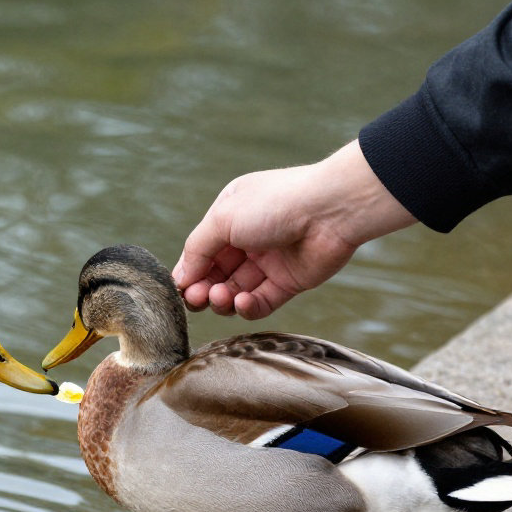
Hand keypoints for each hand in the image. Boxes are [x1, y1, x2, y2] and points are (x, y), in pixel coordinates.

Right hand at [172, 140, 416, 318]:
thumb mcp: (223, 219)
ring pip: (235, 290)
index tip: (181, 289)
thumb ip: (197, 249)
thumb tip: (180, 280)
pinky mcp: (289, 282)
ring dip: (223, 299)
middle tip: (197, 299)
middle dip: (202, 289)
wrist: (331, 211)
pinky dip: (248, 307)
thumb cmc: (275, 204)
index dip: (189, 271)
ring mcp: (269, 261)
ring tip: (221, 298)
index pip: (200, 250)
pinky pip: (261, 302)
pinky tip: (242, 303)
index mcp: (230, 215)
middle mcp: (248, 238)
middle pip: (215, 274)